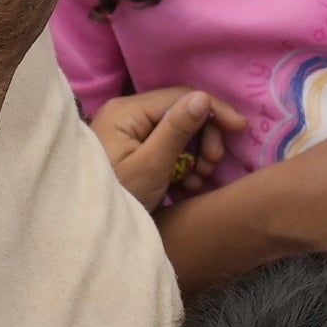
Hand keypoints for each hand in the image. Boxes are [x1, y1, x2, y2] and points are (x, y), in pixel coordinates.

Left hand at [89, 86, 233, 209]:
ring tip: (200, 177)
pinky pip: (166, 144)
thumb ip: (176, 130)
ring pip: (176, 130)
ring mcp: (127, 130)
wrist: (85, 230)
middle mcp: (126, 113)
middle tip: (213, 164)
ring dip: (196, 152)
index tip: (241, 128)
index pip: (180, 96)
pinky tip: (188, 182)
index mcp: (126, 111)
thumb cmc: (119, 196)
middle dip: (203, 137)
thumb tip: (203, 96)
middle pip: (180, 112)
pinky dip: (182, 161)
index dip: (214, 110)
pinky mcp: (131, 147)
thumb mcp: (150, 166)